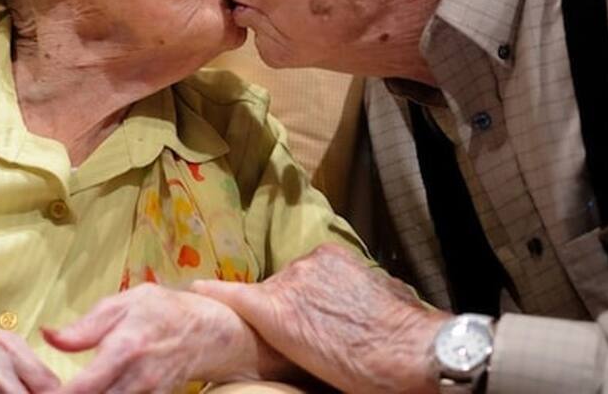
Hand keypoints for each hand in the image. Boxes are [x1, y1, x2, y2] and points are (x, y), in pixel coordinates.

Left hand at [44, 282, 282, 392]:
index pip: (81, 389)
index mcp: (125, 349)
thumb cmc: (162, 311)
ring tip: (60, 392)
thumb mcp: (125, 303)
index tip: (33, 392)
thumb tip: (48, 335)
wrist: (207, 331)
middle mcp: (137, 380)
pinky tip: (90, 393)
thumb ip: (85, 326)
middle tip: (39, 392)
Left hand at [191, 244, 448, 393]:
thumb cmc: (403, 335)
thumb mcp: (381, 301)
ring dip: (274, 321)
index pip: (304, 279)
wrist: (409, 350)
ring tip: (296, 346)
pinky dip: (217, 296)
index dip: (305, 304)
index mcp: (334, 258)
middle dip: (291, 312)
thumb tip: (360, 307)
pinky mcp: (276, 312)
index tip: (311, 320)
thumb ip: (358, 293)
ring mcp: (291, 286)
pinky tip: (198, 293)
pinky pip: (237, 299)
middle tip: (310, 339)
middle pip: (283, 289)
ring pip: (267, 303)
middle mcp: (308, 264)